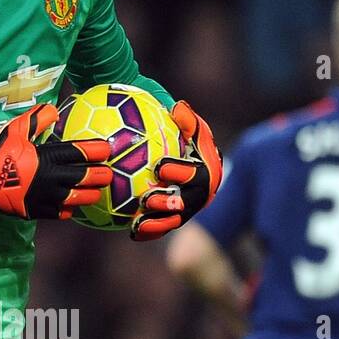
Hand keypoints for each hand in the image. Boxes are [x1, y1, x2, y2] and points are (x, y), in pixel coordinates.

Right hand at [0, 103, 111, 219]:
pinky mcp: (37, 211)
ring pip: (76, 199)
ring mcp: (45, 197)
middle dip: (100, 176)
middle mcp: (51, 178)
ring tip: (95, 194)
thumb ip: (37, 120)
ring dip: (88, 195)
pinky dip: (68, 210)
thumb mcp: (15, 130)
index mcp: (48, 156)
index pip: (80, 153)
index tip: (107, 149)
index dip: (97, 151)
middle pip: (84, 178)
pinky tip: (71, 207)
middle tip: (108, 174)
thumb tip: (54, 110)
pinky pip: (59, 213)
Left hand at [131, 101, 221, 240]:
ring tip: (137, 224)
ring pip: (173, 221)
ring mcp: (187, 210)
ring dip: (157, 223)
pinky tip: (132, 231)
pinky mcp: (175, 221)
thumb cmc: (192, 142)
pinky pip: (162, 229)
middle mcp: (199, 195)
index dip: (179, 172)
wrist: (198, 165)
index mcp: (207, 172)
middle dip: (167, 203)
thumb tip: (178, 107)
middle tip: (147, 200)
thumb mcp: (194, 130)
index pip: (195, 174)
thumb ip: (187, 121)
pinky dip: (149, 232)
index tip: (159, 167)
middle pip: (185, 203)